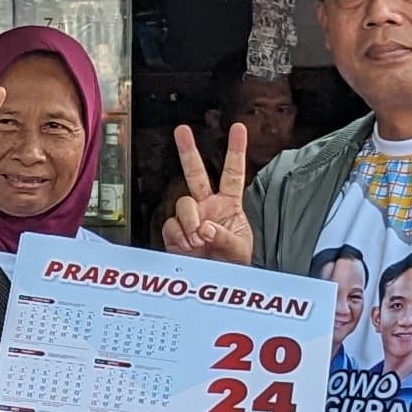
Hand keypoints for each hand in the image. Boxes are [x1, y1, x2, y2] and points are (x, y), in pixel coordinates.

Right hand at [156, 123, 253, 261]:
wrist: (214, 284)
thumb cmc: (233, 264)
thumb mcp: (240, 251)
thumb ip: (225, 237)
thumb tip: (206, 227)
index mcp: (229, 204)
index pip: (233, 173)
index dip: (235, 150)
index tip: (237, 128)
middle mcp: (207, 206)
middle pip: (195, 173)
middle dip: (188, 150)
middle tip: (181, 130)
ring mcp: (189, 218)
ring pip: (183, 204)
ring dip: (190, 221)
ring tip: (198, 240)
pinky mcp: (175, 232)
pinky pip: (170, 226)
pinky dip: (179, 236)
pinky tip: (188, 246)